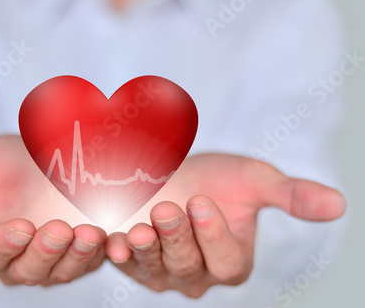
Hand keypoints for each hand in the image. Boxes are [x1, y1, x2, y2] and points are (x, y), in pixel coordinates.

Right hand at [0, 136, 106, 285]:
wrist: (47, 156)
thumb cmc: (5, 161)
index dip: (1, 245)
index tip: (17, 227)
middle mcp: (17, 258)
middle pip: (26, 269)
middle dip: (43, 252)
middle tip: (58, 229)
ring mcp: (52, 258)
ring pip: (61, 270)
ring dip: (75, 255)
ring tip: (89, 232)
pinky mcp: (81, 252)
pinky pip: (92, 260)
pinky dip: (103, 253)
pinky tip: (114, 238)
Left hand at [105, 154, 345, 297]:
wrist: (175, 174)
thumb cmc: (215, 179)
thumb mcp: (253, 181)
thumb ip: (290, 195)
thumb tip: (339, 204)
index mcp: (231, 262)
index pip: (226, 260)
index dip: (213, 234)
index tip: (202, 201)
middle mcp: (197, 275)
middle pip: (188, 265)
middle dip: (177, 236)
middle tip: (168, 207)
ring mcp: (162, 272)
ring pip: (156, 266)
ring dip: (146, 247)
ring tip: (137, 227)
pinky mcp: (132, 262)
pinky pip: (124, 264)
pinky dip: (116, 254)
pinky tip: (109, 240)